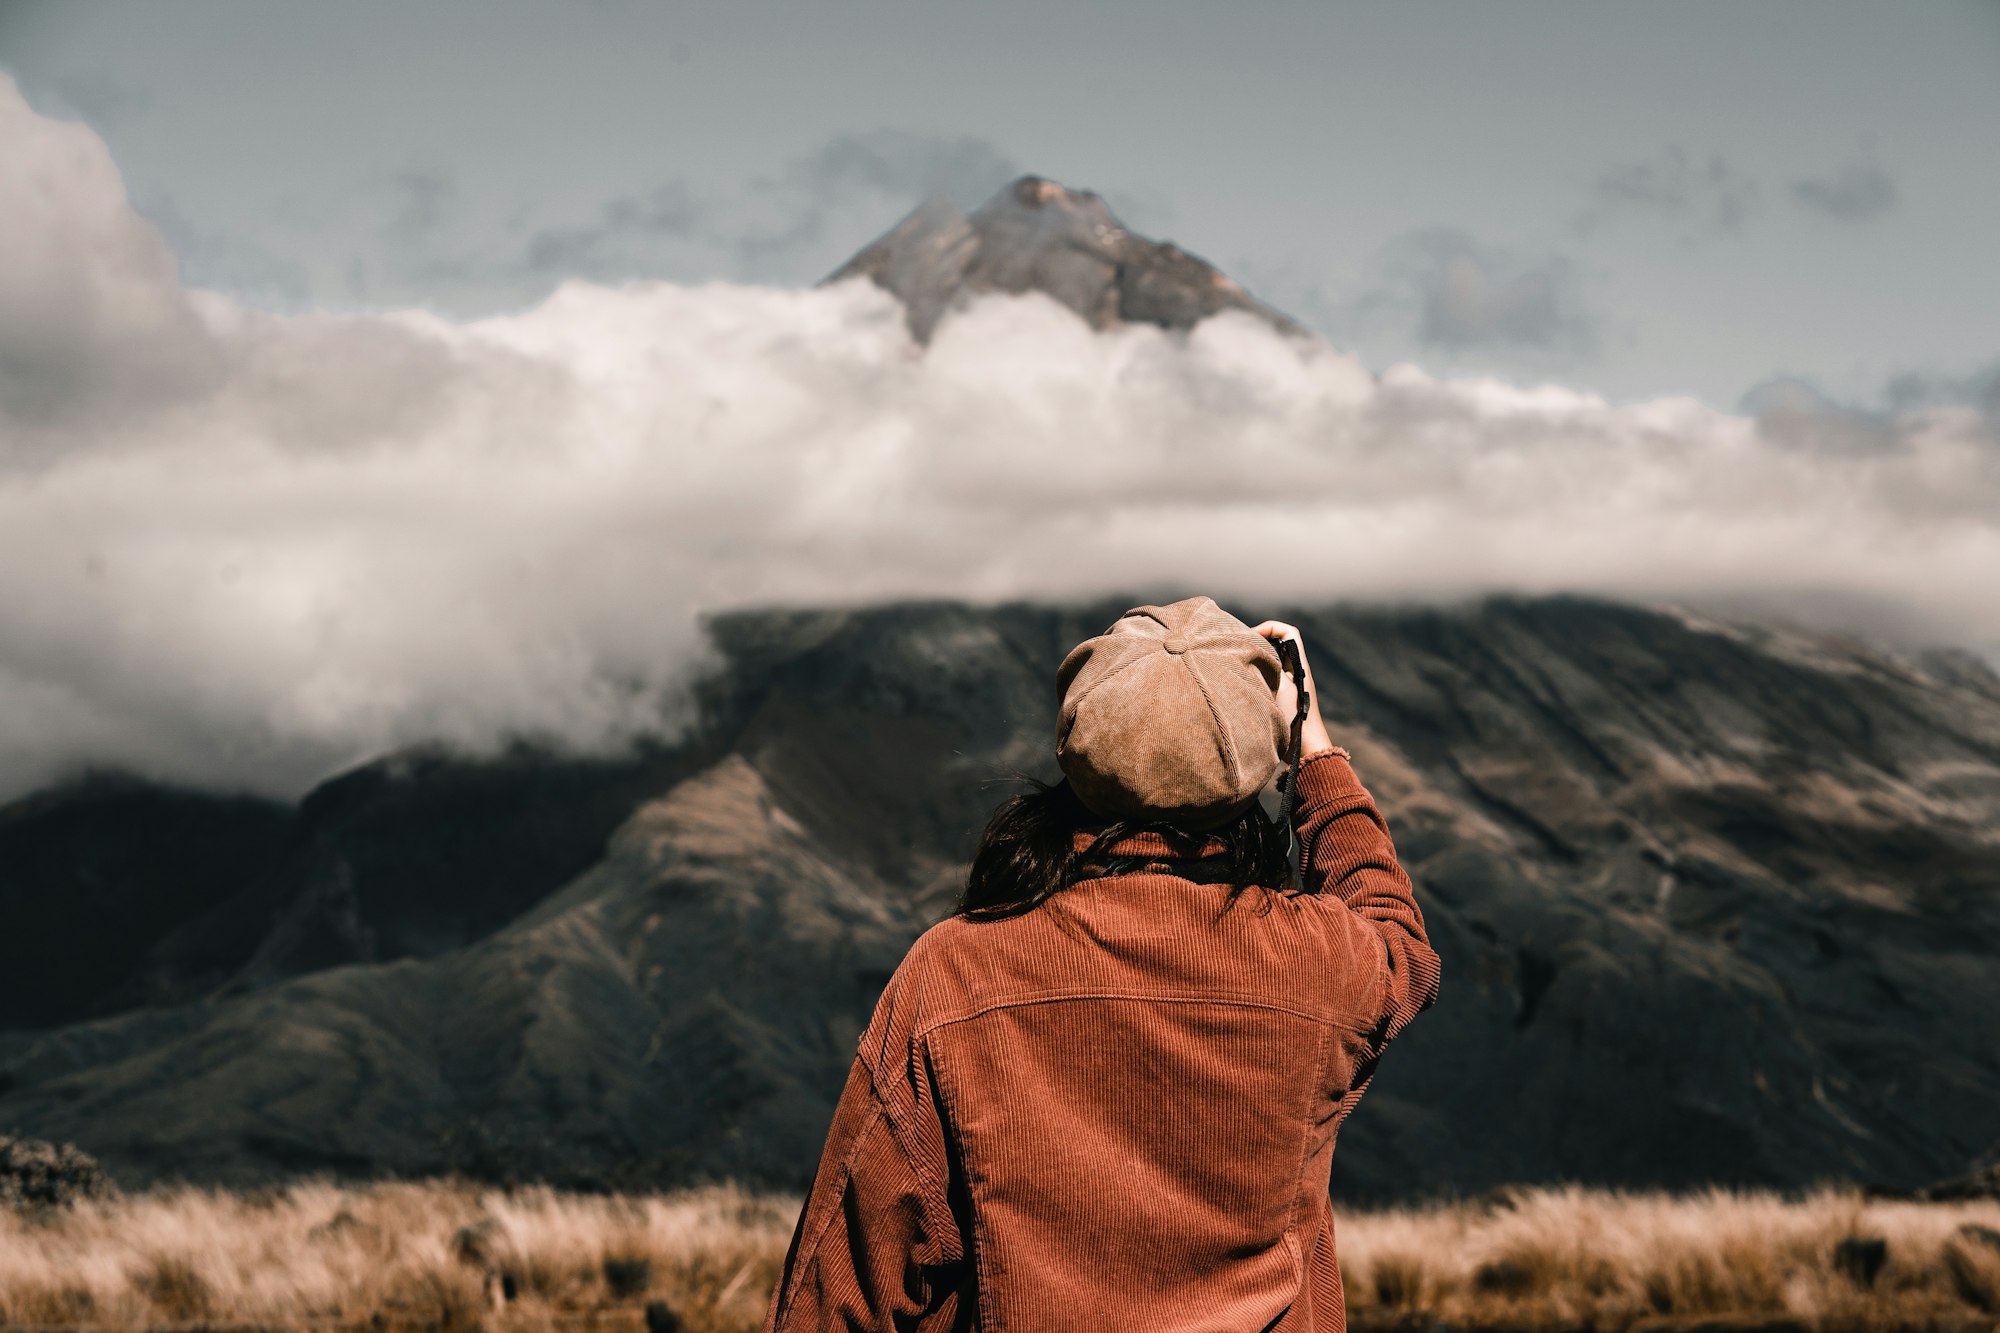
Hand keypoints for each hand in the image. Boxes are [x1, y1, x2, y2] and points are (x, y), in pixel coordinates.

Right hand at [1250, 620, 1336, 759]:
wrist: (1305, 747)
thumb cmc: (1293, 717)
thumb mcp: (1278, 687)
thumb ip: (1266, 666)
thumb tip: (1250, 651)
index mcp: (1299, 664)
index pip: (1288, 631)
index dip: (1270, 627)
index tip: (1251, 636)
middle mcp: (1296, 671)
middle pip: (1278, 644)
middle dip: (1259, 642)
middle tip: (1239, 649)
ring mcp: (1290, 685)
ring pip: (1272, 662)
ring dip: (1257, 661)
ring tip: (1239, 666)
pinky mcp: (1284, 698)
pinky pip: (1269, 678)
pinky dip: (1257, 677)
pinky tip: (1244, 685)